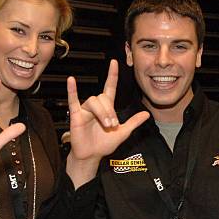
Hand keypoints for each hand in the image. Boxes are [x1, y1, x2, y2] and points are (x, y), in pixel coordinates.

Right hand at [65, 60, 148, 185]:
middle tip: (112, 125)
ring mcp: (85, 110)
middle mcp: (96, 107)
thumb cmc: (104, 145)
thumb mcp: (123, 133)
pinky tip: (71, 81)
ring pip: (93, 101)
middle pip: (103, 98)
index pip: (109, 87)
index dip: (112, 75)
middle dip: (110, 111)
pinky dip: (72, 90)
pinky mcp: (76, 115)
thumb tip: (147, 114)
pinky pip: (73, 100)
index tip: (114, 63)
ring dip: (102, 112)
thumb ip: (133, 122)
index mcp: (107, 108)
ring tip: (106, 125)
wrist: (92, 155)